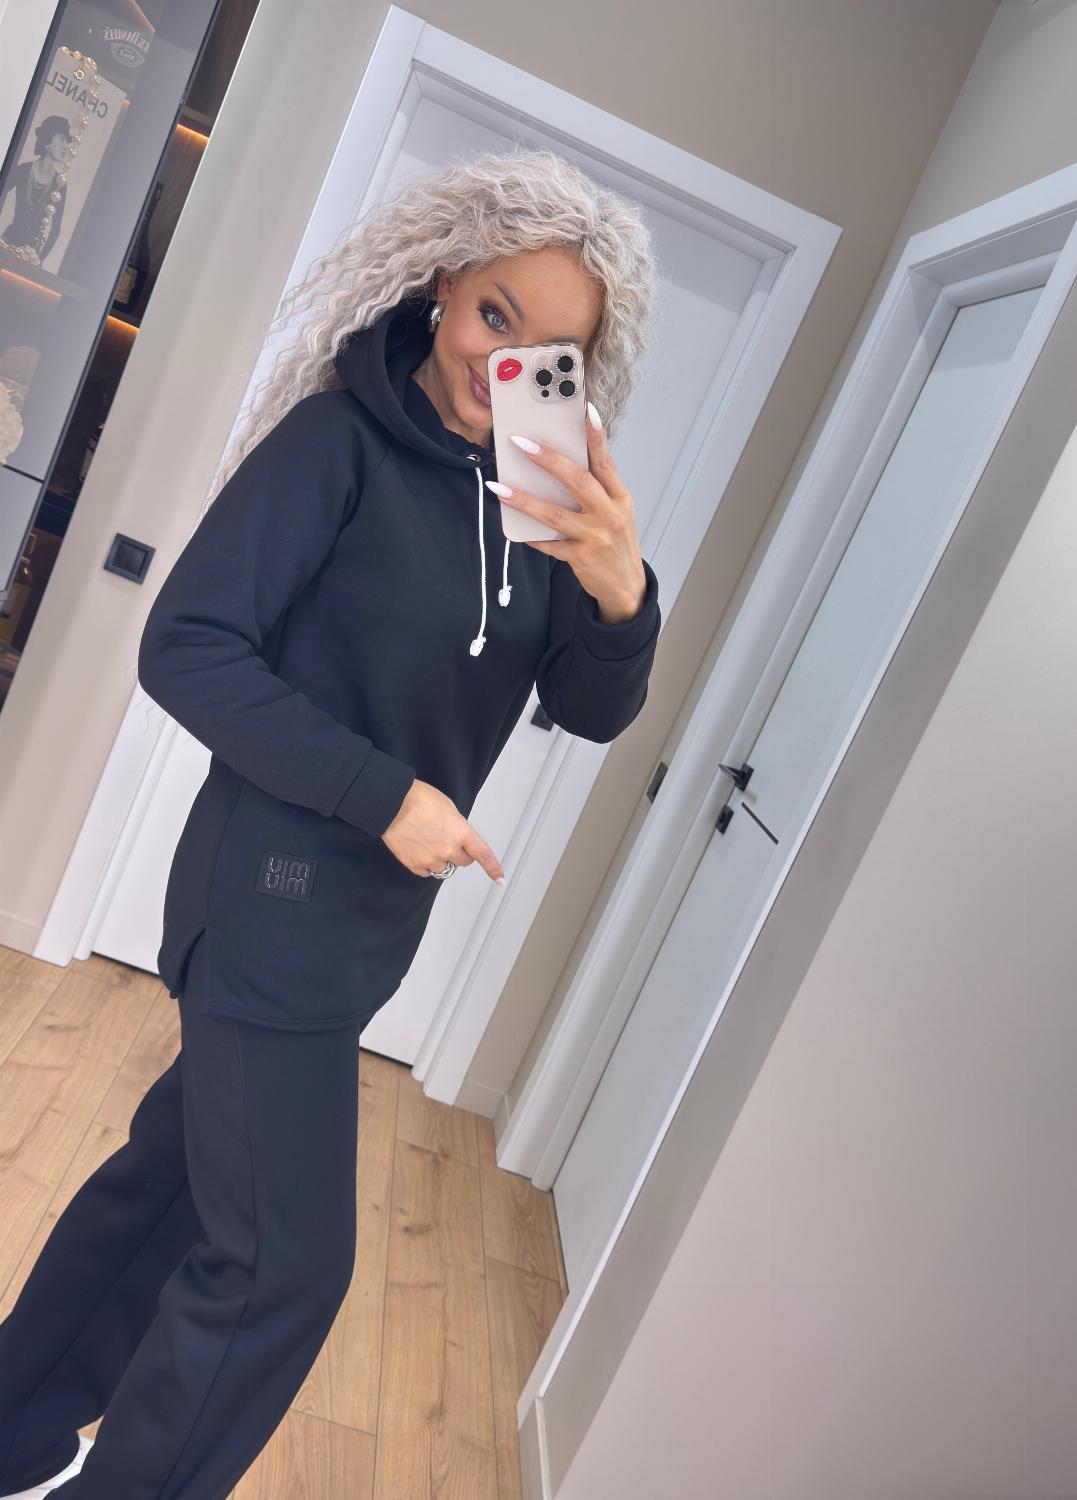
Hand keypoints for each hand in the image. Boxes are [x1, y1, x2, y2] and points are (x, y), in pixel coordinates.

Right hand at [381, 779, 505, 883]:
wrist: (391, 803)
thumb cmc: (419, 799)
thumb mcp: (449, 808)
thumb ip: (458, 828)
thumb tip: (458, 839)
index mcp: (461, 832)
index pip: (483, 854)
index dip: (493, 868)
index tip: (500, 878)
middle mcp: (448, 849)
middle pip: (464, 862)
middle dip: (459, 853)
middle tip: (446, 839)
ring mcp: (430, 859)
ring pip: (445, 868)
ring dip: (442, 859)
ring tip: (428, 841)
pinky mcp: (414, 865)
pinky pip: (427, 872)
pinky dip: (426, 864)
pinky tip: (418, 848)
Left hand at [486, 406, 646, 621]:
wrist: (626, 586)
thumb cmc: (616, 543)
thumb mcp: (617, 512)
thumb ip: (597, 491)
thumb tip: (561, 466)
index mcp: (620, 498)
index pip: (606, 462)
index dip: (596, 437)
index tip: (586, 412)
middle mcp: (610, 515)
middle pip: (578, 481)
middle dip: (549, 460)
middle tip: (522, 444)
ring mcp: (596, 537)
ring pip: (555, 514)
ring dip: (524, 500)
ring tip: (500, 488)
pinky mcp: (582, 558)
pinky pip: (550, 544)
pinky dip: (532, 535)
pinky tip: (514, 527)